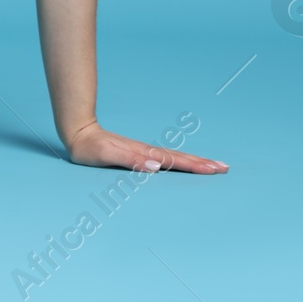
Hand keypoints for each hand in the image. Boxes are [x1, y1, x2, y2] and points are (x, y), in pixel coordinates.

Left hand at [64, 120, 228, 173]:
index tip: (214, 169)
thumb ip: (129, 160)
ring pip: (174, 157)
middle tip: (225, 168)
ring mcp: (143, 151)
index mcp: (143, 153)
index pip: (173, 161)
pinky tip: (186, 164)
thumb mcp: (106, 155)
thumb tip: (156, 167)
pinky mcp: (139, 152)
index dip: (194, 166)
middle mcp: (146, 151)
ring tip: (213, 165)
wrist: (78, 132)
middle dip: (202, 164)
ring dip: (195, 161)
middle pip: (179, 158)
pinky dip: (180, 160)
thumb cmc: (89, 148)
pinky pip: (165, 158)